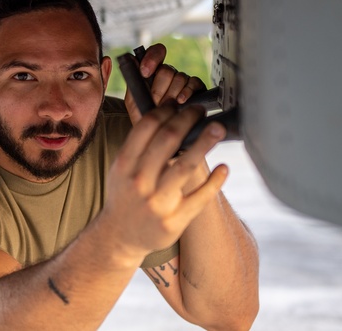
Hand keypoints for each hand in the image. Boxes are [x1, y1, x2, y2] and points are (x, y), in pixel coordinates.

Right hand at [98, 101, 229, 263]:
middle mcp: (140, 181)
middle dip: (187, 119)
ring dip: (204, 143)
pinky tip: (223, 168)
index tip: (179, 105)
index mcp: (124, 163)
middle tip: (201, 111)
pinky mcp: (174, 220)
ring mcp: (157, 202)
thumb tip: (168, 115)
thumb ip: (139, 146)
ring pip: (186, 165)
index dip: (166, 110)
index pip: (147, 126)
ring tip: (218, 128)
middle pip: (168, 139)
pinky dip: (214, 181)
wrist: (118, 237)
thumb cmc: (124, 196)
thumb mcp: (121, 169)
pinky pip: (200, 197)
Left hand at [124, 43, 206, 122]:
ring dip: (171, 94)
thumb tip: (130, 58)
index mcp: (153, 72)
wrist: (158, 134)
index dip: (152, 58)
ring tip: (167, 106)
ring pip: (179, 77)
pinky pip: (193, 82)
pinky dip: (187, 92)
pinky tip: (180, 101)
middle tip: (156, 102)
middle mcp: (168, 74)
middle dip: (159, 89)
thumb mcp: (133, 101)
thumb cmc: (145, 117)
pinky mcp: (195, 88)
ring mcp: (181, 80)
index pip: (156, 52)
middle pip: (166, 69)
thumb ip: (132, 80)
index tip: (145, 72)